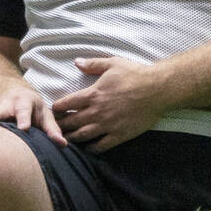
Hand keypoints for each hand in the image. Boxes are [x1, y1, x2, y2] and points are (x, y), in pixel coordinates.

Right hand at [0, 84, 66, 145]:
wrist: (19, 94)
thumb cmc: (35, 109)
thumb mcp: (45, 116)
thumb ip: (52, 130)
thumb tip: (63, 145)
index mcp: (25, 103)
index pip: (25, 112)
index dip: (24, 119)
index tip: (23, 129)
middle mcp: (8, 104)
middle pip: (0, 110)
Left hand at [52, 57, 166, 152]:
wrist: (157, 90)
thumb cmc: (135, 74)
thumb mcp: (113, 63)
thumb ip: (93, 64)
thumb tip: (77, 62)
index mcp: (93, 94)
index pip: (68, 103)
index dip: (58, 107)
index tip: (54, 110)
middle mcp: (97, 112)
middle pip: (72, 122)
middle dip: (61, 125)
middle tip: (53, 128)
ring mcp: (107, 125)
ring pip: (83, 135)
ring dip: (72, 138)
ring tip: (65, 139)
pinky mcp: (119, 135)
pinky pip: (101, 146)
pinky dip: (91, 149)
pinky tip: (87, 149)